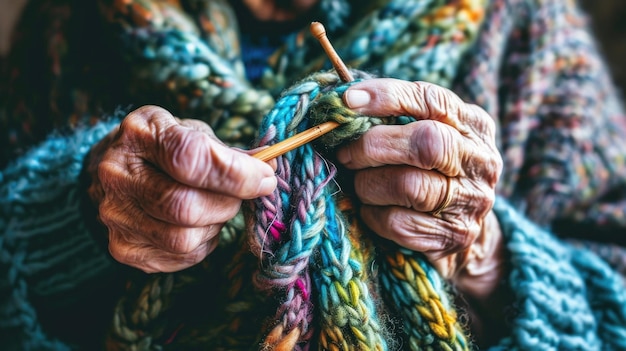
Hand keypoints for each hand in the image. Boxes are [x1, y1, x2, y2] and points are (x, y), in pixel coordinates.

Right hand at [86, 106, 276, 272]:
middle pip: (185, 206)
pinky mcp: (122, 248)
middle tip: (241, 196)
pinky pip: (180, 257)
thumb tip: (269, 165)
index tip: (265, 177)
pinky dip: (203, 244)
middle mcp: (118, 175)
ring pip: (184, 238)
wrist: (116, 172)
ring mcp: (115, 215)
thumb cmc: (166, 148)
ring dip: (215, 226)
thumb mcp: (194, 133)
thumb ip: (230, 152)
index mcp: (140, 134)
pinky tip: (199, 225)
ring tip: (216, 209)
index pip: (191, 159)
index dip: (237, 173)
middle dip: (228, 204)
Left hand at [339, 78, 503, 296]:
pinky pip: (399, 223)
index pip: (431, 100)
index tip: (347, 100)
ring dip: (368, 184)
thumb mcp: (423, 136)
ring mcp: (471, 201)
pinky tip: (371, 210)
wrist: (464, 231)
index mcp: (473, 125)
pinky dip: (373, 215)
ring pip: (408, 186)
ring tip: (360, 184)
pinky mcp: (454, 235)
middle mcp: (479, 160)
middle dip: (373, 145)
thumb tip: (343, 100)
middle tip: (345, 153)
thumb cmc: (429, 172)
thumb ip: (394, 117)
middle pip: (426, 143)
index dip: (387, 96)